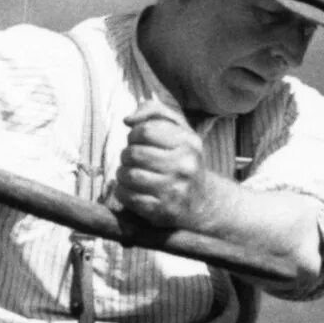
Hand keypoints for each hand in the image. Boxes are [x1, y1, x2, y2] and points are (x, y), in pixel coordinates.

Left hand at [114, 103, 219, 229]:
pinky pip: (129, 197)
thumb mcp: (178, 129)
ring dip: (121, 173)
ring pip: (129, 175)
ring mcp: (175, 190)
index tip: (137, 141)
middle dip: (126, 155)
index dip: (134, 134)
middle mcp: (185, 166)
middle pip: (134, 153)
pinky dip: (122, 192)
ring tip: (128, 173)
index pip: (145, 130)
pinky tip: (128, 189)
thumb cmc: (182, 159)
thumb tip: (128, 120)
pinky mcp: (163, 211)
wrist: (202, 202)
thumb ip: (154, 111)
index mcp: (189, 142)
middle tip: (131, 159)